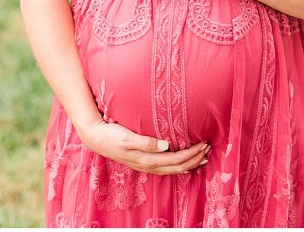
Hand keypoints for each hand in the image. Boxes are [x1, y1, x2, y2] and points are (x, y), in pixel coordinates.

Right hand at [78, 118, 210, 174]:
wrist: (95, 138)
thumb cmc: (111, 134)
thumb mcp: (127, 136)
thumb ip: (146, 142)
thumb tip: (166, 145)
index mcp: (147, 159)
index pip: (176, 159)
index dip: (192, 153)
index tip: (204, 143)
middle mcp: (148, 165)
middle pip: (178, 166)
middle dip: (195, 159)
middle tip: (208, 149)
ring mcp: (145, 165)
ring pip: (173, 169)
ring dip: (189, 164)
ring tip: (202, 158)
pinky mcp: (143, 162)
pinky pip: (166, 168)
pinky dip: (178, 166)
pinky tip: (183, 163)